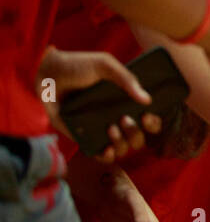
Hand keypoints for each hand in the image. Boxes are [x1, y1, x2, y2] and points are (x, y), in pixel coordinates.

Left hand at [39, 47, 160, 162]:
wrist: (46, 73)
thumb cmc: (76, 66)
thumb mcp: (105, 65)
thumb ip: (127, 79)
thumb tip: (147, 100)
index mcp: (125, 102)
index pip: (148, 120)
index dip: (153, 123)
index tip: (146, 116)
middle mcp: (116, 118)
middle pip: (138, 138)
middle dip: (136, 133)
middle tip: (125, 119)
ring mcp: (100, 129)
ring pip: (123, 149)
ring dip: (122, 143)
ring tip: (111, 128)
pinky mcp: (83, 137)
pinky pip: (100, 154)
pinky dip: (107, 156)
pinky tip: (107, 148)